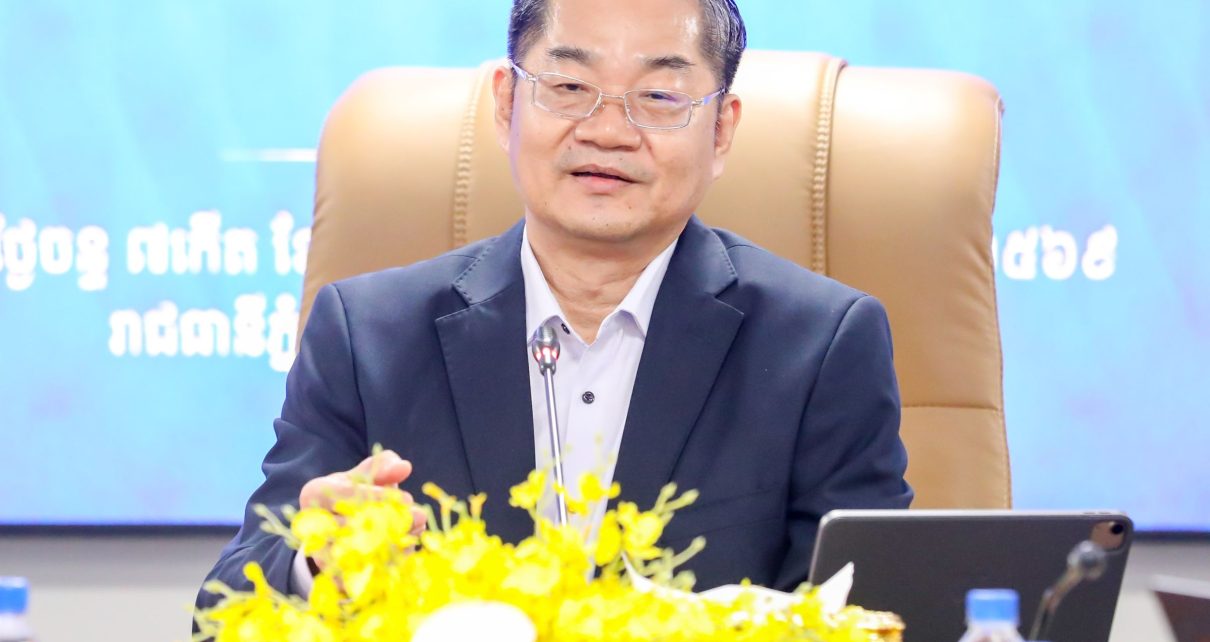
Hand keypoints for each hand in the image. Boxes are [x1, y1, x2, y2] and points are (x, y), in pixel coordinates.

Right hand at [298, 450, 427, 570]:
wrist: (338, 526)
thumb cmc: (356, 492)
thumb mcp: (367, 473)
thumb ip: (385, 465)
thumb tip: (403, 468)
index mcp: (315, 494)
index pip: (347, 497)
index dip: (379, 498)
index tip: (407, 499)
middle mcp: (313, 526)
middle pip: (354, 528)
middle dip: (392, 522)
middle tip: (418, 516)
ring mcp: (322, 555)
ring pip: (361, 555)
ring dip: (396, 544)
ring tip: (414, 531)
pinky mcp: (337, 578)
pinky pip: (366, 575)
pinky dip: (391, 564)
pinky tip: (406, 550)